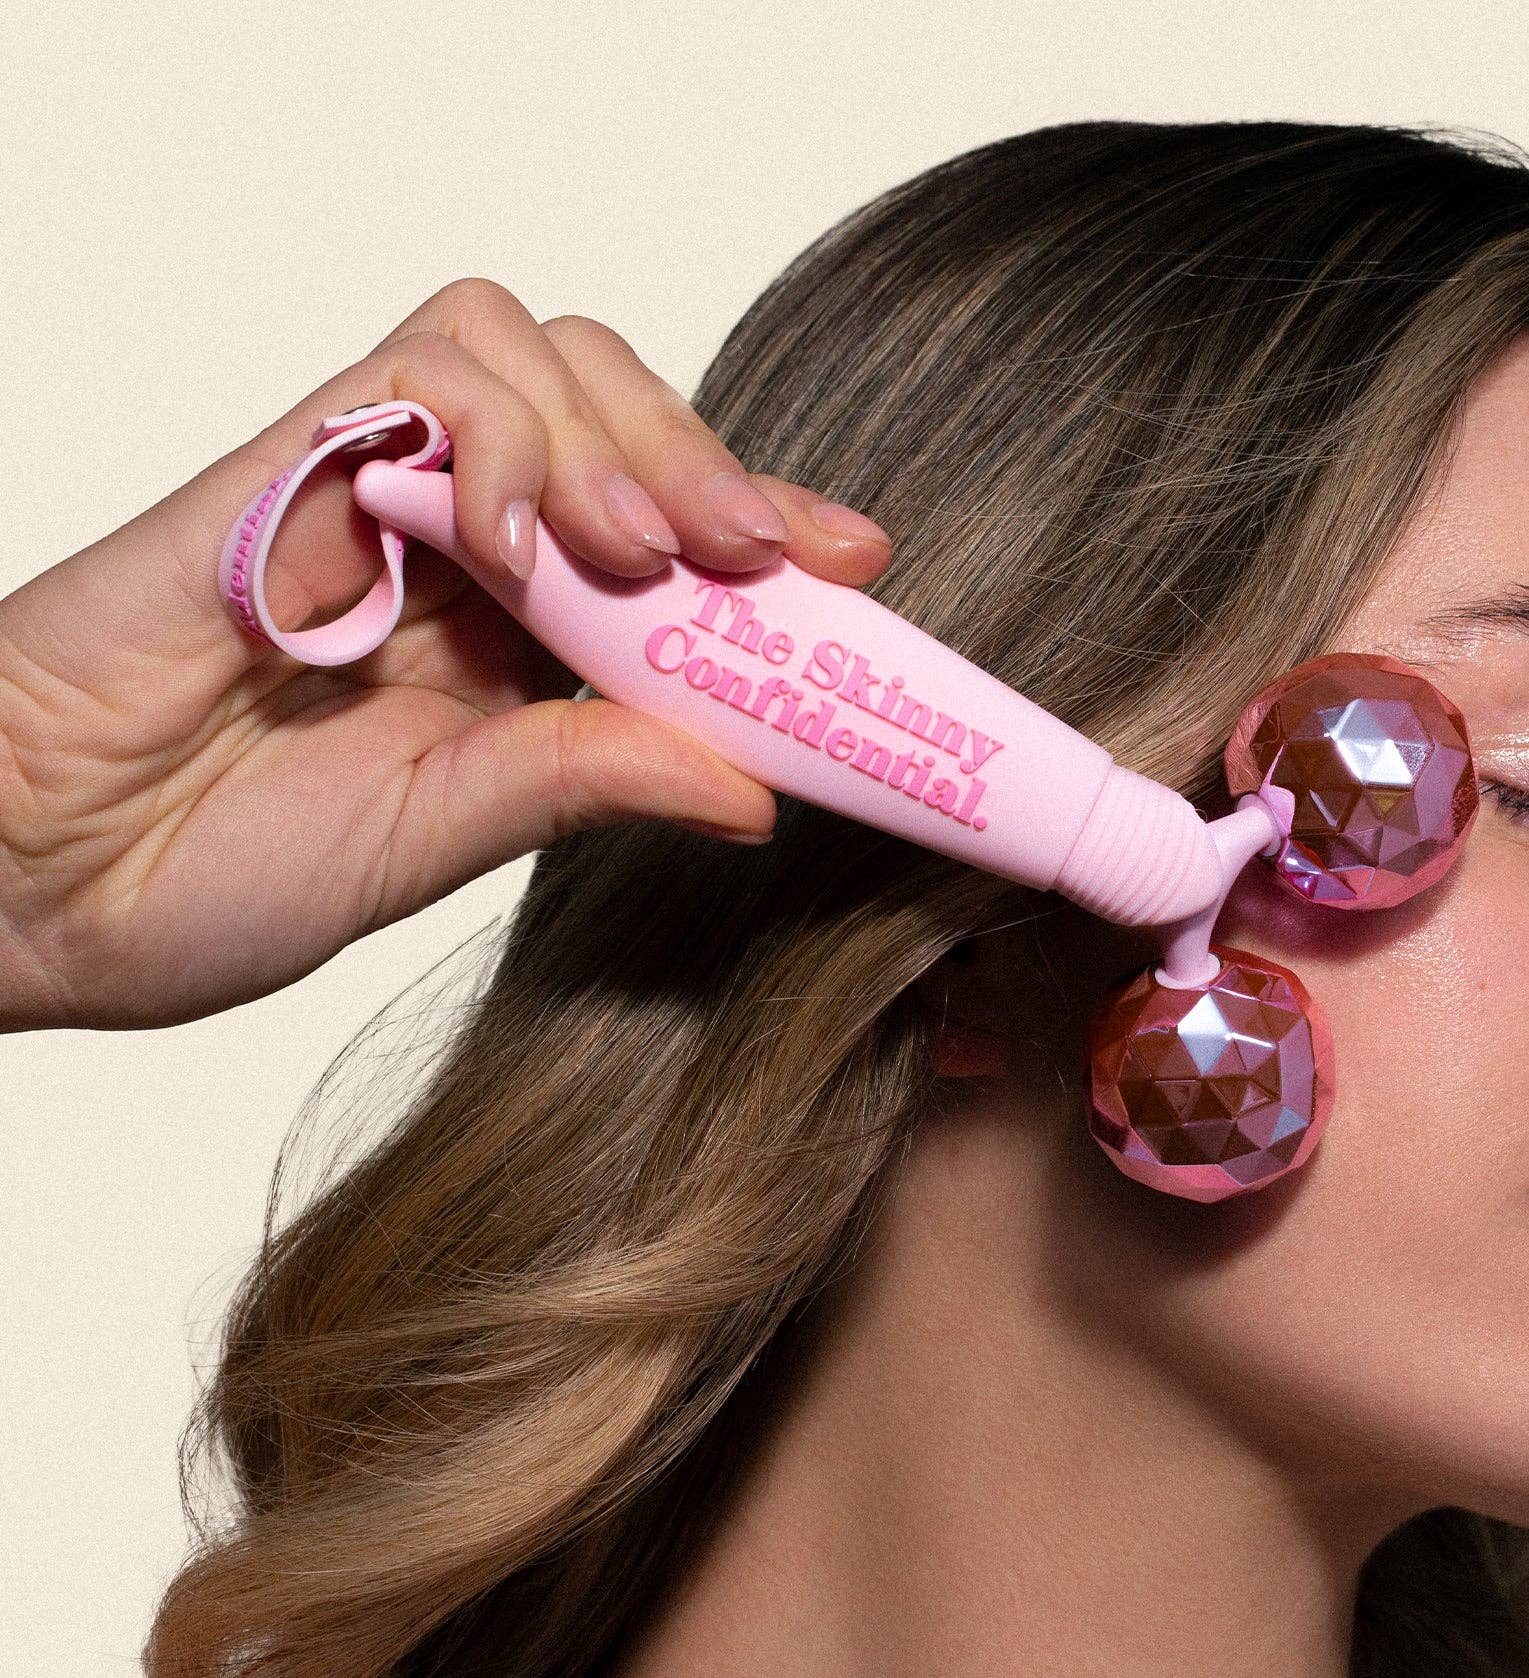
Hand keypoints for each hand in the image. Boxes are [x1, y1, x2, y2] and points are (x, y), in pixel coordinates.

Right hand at [0, 277, 893, 1031]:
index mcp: (504, 630)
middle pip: (613, 408)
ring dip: (613, 439)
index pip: (660, 524)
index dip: (763, 527)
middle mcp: (448, 541)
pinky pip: (409, 371)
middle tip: (771, 556)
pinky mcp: (283, 465)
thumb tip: (758, 784)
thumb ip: (591, 777)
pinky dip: (491, 431)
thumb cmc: (212, 867)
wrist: (33, 882)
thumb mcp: (453, 832)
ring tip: (646, 558)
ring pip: (526, 352)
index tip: (855, 563)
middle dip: (710, 467)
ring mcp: (368, 490)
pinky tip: (514, 538)